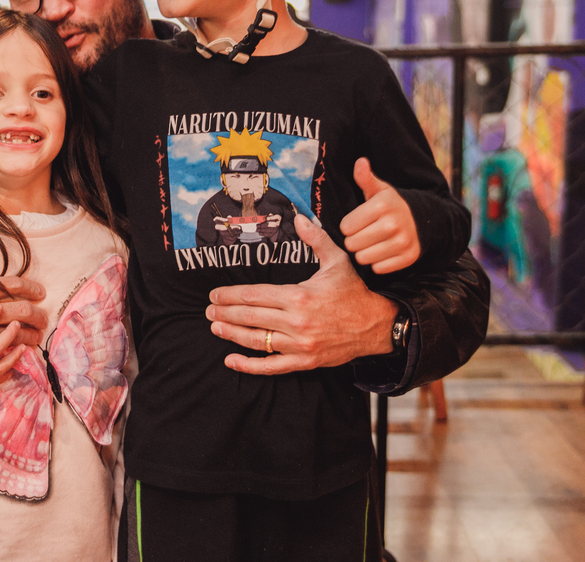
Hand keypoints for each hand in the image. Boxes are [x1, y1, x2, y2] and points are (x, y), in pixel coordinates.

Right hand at [0, 275, 47, 356]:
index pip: (12, 285)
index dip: (31, 288)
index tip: (40, 292)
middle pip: (21, 311)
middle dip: (37, 314)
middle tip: (44, 317)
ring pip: (15, 334)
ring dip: (30, 335)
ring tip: (37, 335)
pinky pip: (3, 354)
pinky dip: (16, 353)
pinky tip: (22, 352)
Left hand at [205, 214, 397, 374]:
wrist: (376, 325)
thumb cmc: (354, 292)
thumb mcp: (337, 261)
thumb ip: (315, 239)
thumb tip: (299, 217)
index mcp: (300, 296)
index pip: (256, 296)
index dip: (232, 295)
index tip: (215, 294)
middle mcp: (297, 322)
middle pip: (251, 318)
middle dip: (226, 313)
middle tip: (208, 310)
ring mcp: (300, 345)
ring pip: (257, 341)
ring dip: (232, 335)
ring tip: (215, 327)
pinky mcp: (305, 361)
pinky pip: (272, 367)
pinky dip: (249, 366)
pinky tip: (231, 360)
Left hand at [339, 157, 420, 273]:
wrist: (425, 220)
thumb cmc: (393, 205)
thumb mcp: (380, 190)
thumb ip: (365, 178)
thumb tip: (360, 162)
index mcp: (382, 205)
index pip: (345, 227)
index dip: (348, 226)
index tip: (357, 222)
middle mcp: (393, 224)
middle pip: (352, 244)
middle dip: (354, 240)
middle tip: (363, 234)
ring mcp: (402, 242)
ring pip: (363, 258)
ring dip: (364, 253)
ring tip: (372, 243)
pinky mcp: (408, 258)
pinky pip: (379, 268)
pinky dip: (378, 263)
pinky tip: (383, 251)